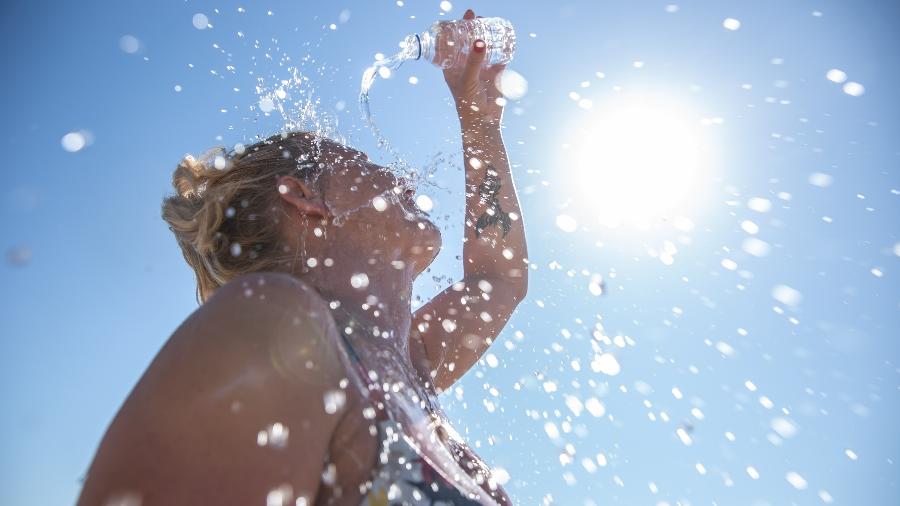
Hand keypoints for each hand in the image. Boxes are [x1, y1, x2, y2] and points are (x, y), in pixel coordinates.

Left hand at [443, 8, 506, 131]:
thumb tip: (480, 41)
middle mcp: (466, 66)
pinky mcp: (496, 73)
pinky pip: (500, 56)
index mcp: (453, 67)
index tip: (462, 16)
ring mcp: (481, 68)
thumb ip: (474, 60)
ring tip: (489, 22)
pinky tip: (504, 37)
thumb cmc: (468, 104)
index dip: (455, 29)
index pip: (452, 44)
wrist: (484, 122)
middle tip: (477, 16)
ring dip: (487, 34)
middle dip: (473, 28)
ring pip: (484, 47)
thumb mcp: (468, 79)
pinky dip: (502, 46)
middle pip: (469, 42)